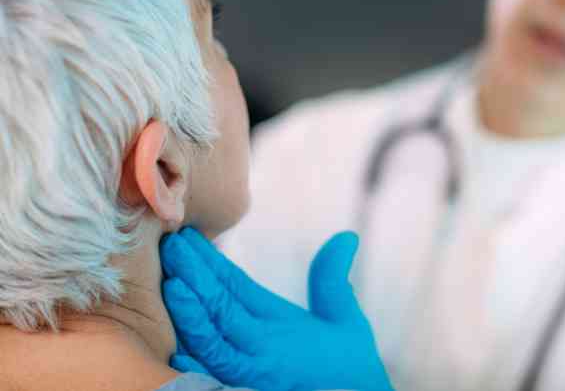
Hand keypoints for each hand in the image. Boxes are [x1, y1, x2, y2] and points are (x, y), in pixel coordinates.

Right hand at [160, 226, 393, 390]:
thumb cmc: (348, 364)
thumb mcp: (342, 313)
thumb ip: (332, 278)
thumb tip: (347, 238)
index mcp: (269, 319)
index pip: (232, 284)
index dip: (209, 261)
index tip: (188, 235)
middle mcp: (255, 340)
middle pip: (218, 302)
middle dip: (193, 274)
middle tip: (170, 243)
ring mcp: (256, 362)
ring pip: (216, 334)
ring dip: (193, 312)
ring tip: (175, 283)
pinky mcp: (262, 382)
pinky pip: (227, 370)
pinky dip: (206, 357)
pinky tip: (182, 350)